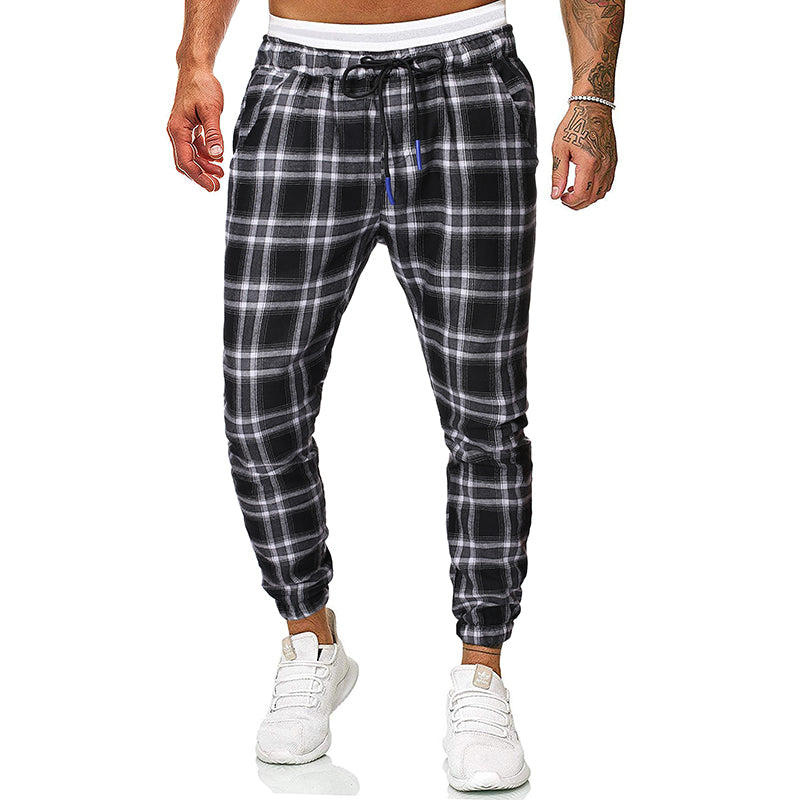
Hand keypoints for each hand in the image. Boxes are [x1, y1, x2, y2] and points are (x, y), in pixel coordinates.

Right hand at [167, 69, 224, 191]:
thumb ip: (213, 134)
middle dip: (200, 176)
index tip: (213, 186)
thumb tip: (216, 155)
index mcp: (178, 129)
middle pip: (185, 162)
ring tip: (220, 173)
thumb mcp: (211, 110)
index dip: (199, 177)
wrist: (195, 68)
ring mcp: (181, 129)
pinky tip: (217, 158)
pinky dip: (204, 155)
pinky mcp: (188, 126)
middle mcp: (176, 131)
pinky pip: (193, 147)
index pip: (185, 161)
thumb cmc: (202, 85)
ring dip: (204, 166)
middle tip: (217, 186)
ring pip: (190, 155)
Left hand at [551, 101, 616, 209]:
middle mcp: (603, 165)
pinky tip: (585, 183)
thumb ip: (558, 174)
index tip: (560, 198)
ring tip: (573, 189)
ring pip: (601, 193)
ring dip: (587, 197)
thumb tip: (555, 195)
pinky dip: (596, 190)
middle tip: (564, 197)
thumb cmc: (574, 124)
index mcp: (589, 163)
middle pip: (592, 198)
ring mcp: (610, 164)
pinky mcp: (613, 161)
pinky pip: (607, 184)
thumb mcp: (559, 150)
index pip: (581, 195)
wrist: (593, 107)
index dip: (569, 201)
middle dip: (577, 203)